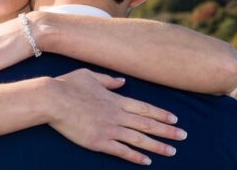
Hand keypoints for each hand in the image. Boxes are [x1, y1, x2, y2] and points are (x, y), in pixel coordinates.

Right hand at [46, 68, 186, 165]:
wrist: (52, 99)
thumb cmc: (68, 85)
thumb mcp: (89, 75)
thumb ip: (108, 80)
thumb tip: (123, 81)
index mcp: (116, 99)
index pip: (145, 108)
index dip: (161, 114)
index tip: (175, 119)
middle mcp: (116, 114)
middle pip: (147, 124)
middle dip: (167, 131)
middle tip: (184, 137)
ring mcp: (109, 129)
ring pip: (139, 139)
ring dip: (157, 146)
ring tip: (172, 151)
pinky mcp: (98, 142)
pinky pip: (121, 150)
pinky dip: (136, 156)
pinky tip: (146, 161)